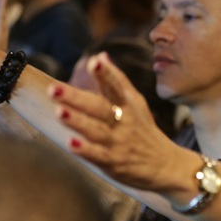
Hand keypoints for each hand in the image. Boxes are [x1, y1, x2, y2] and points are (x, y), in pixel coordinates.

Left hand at [50, 52, 184, 191]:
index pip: (116, 86)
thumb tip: (100, 55)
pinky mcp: (115, 162)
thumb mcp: (136, 103)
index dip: (106, 74)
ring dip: (78, 121)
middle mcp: (124, 122)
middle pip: (100, 108)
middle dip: (76, 98)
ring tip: (59, 112)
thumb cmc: (145, 130)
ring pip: (96, 130)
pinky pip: (98, 156)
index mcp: (129, 104)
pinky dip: (85, 150)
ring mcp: (119, 142)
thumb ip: (117, 80)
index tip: (95, 62)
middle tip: (54, 89)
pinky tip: (71, 143)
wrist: (166, 165)